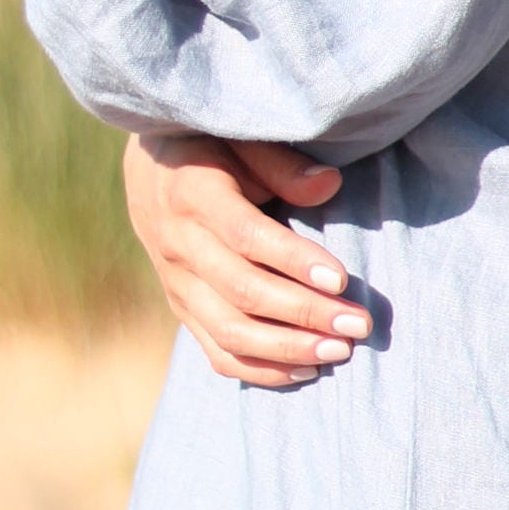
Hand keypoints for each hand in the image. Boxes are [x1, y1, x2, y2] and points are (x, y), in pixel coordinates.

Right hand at [123, 132, 373, 387]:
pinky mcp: (182, 310)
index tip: (340, 279)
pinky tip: (307, 370)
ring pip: (229, 331)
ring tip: (339, 351)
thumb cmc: (213, 149)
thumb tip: (330, 185)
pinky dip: (262, 369)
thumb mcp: (243, 140)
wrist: (149, 171)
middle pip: (243, 291)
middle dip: (306, 313)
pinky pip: (218, 352)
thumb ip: (284, 165)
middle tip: (358, 324)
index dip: (293, 260)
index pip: (246, 236)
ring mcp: (177, 284)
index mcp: (194, 194)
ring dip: (288, 348)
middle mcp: (179, 244)